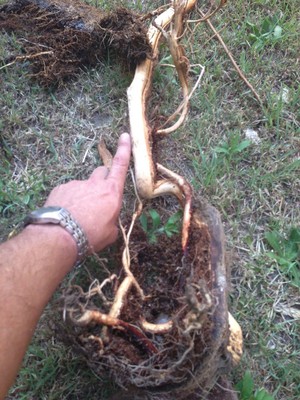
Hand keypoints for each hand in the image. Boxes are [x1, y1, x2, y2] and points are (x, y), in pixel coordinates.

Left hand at [44, 133, 130, 251]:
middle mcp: (95, 184)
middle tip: (100, 195)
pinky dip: (69, 200)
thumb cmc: (91, 236)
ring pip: (83, 185)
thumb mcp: (110, 233)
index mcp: (111, 192)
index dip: (124, 150)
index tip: (124, 136)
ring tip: (78, 214)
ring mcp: (76, 184)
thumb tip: (107, 219)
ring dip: (84, 194)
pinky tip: (66, 214)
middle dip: (103, 179)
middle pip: (102, 171)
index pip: (120, 165)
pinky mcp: (60, 188)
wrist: (60, 235)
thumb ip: (111, 220)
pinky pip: (68, 191)